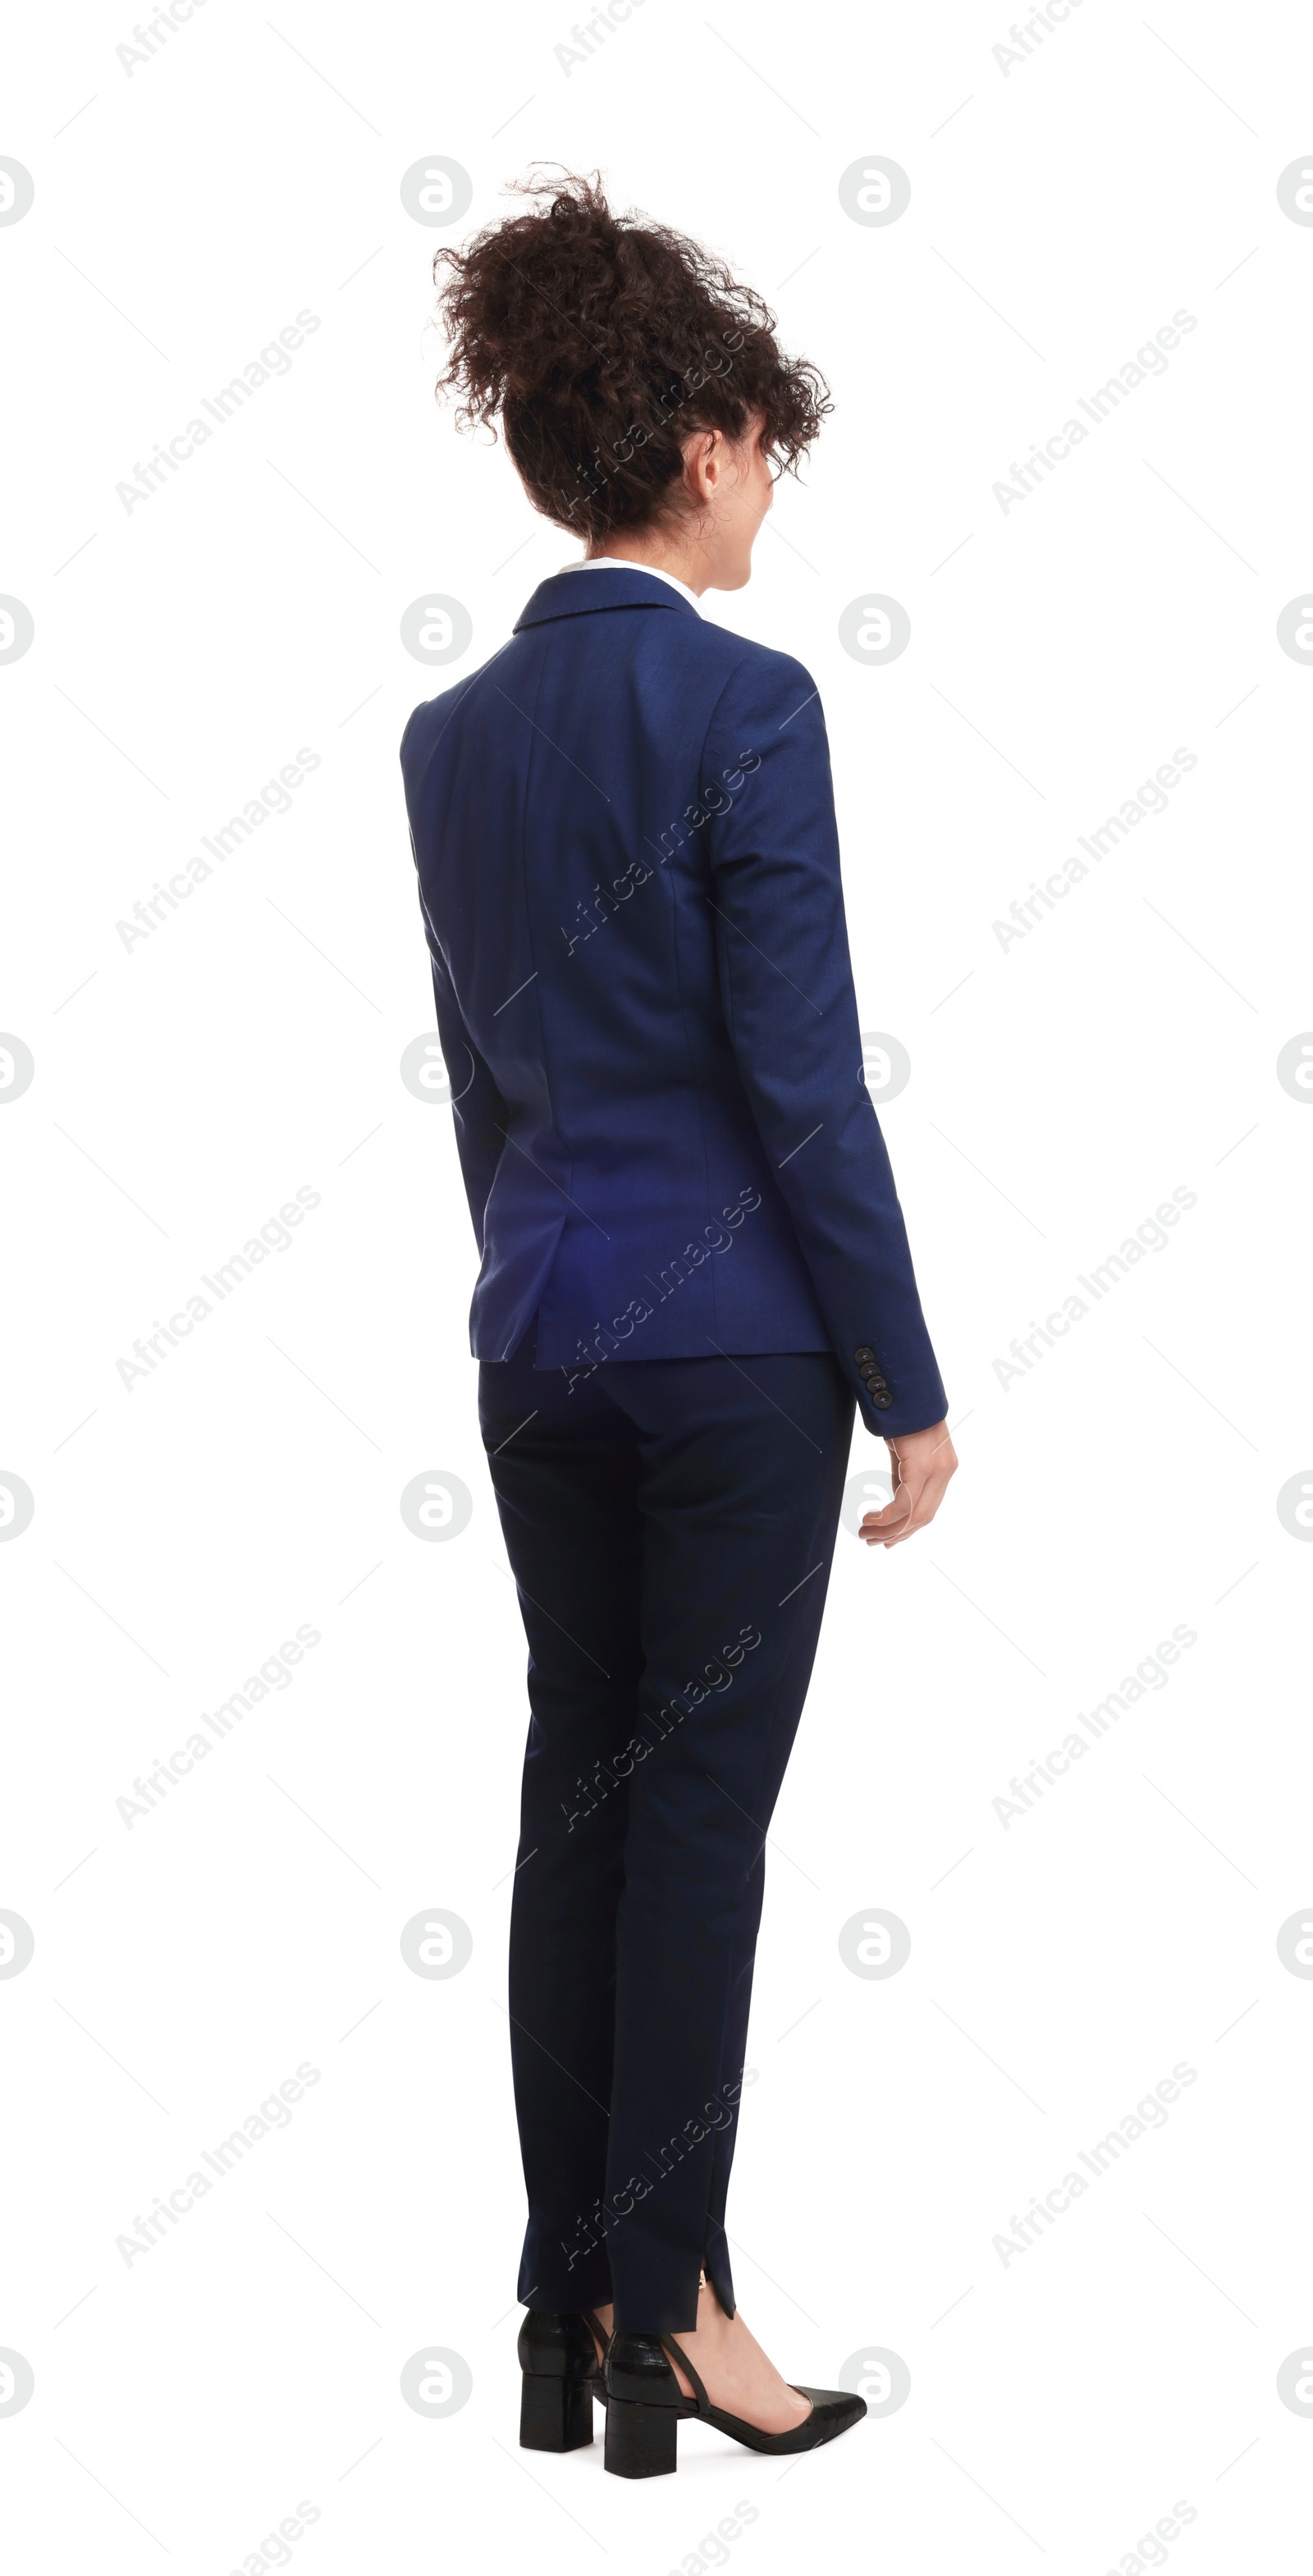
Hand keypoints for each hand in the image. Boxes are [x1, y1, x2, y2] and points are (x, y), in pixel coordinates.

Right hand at [859, 1420, 956, 1547]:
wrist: (903, 1387)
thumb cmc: (901, 1414)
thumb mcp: (903, 1451)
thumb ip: (903, 1476)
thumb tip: (895, 1499)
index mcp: (943, 1469)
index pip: (928, 1509)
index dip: (907, 1529)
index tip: (886, 1539)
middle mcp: (945, 1472)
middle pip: (923, 1518)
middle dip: (896, 1534)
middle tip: (871, 1540)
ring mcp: (937, 1470)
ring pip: (914, 1515)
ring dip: (887, 1529)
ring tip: (865, 1532)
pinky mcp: (922, 1466)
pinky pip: (905, 1503)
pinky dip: (886, 1517)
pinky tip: (871, 1519)